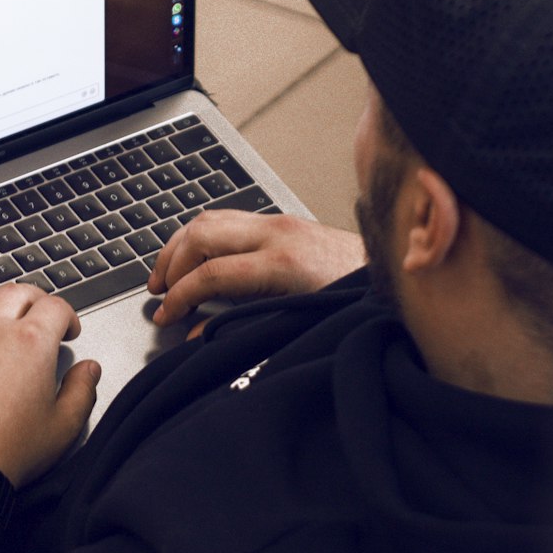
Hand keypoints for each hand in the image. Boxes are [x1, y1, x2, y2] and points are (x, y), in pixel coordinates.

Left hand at [0, 285, 99, 486]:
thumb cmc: (5, 452)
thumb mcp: (62, 427)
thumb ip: (82, 391)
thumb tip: (89, 370)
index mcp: (30, 343)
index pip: (55, 306)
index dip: (68, 315)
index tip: (69, 330)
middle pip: (16, 292)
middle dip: (35, 299)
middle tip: (41, 314)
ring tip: (2, 311)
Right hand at [147, 211, 365, 334]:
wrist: (393, 278)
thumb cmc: (356, 303)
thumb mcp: (298, 324)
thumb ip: (244, 328)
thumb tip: (198, 334)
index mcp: (283, 262)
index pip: (211, 272)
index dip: (180, 296)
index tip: (164, 314)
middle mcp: (277, 233)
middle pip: (201, 235)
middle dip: (171, 265)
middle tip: (159, 294)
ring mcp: (280, 222)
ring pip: (211, 219)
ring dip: (181, 246)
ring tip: (167, 274)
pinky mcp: (283, 221)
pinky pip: (228, 218)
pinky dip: (201, 236)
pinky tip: (195, 256)